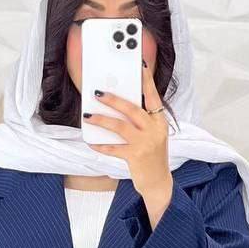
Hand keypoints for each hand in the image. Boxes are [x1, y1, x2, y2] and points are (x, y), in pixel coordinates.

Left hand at [82, 60, 173, 221]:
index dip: (146, 80)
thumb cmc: (151, 155)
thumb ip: (141, 121)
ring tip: (88, 116)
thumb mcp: (152, 135)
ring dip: (102, 120)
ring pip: (121, 126)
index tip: (139, 64)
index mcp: (160, 121)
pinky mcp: (136, 157)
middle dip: (114, 99)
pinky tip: (92, 142)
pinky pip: (114, 148)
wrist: (158, 182)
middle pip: (132, 109)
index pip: (153, 96)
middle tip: (98, 93)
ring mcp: (146, 143)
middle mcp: (155, 130)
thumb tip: (118, 106)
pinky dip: (102, 145)